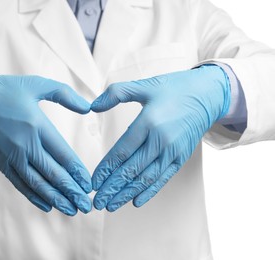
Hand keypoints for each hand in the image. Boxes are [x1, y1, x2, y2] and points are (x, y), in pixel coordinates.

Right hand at [0, 73, 91, 215]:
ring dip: (56, 199)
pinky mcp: (2, 163)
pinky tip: (47, 206)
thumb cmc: (5, 90)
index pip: (62, 155)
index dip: (77, 172)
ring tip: (71, 210)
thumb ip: (64, 94)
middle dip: (71, 192)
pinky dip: (34, 196)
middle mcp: (24, 145)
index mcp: (36, 125)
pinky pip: (20, 184)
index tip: (88, 185)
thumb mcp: (36, 84)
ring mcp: (12, 156)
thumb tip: (88, 108)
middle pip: (52, 174)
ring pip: (37, 184)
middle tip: (86, 205)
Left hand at [91, 65, 230, 211]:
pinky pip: (162, 178)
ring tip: (111, 205)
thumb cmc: (175, 89)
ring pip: (145, 178)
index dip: (105, 169)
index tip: (93, 182)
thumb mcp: (145, 85)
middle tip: (97, 202)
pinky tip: (136, 202)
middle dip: (112, 188)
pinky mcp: (181, 158)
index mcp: (149, 122)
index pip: (121, 152)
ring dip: (126, 194)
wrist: (208, 95)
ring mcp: (172, 151)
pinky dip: (149, 191)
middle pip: (131, 170)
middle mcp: (160, 140)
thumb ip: (116, 93)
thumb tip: (92, 106)